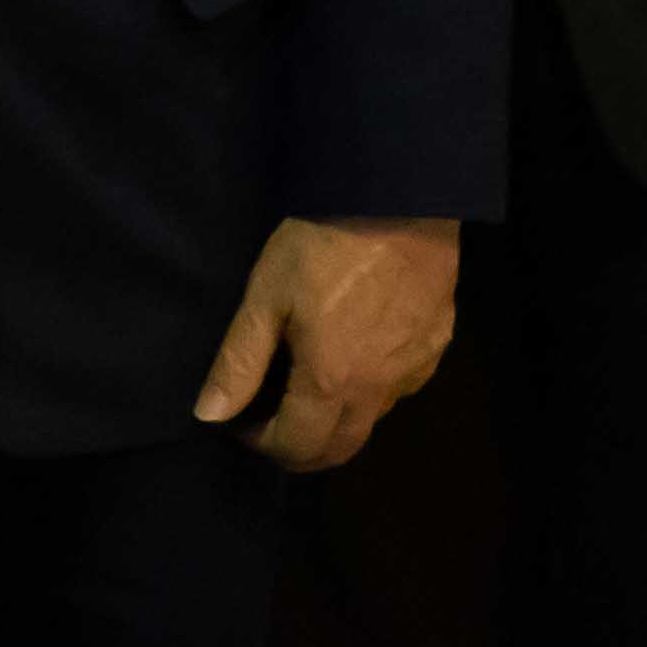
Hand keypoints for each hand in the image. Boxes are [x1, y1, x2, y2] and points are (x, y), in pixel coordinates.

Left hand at [190, 217, 460, 470]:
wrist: (399, 196)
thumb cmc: (323, 241)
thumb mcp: (266, 293)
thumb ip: (239, 361)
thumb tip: (209, 416)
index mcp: (331, 383)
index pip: (297, 449)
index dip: (261, 444)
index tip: (241, 420)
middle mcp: (378, 390)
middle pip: (339, 451)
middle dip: (300, 447)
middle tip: (271, 417)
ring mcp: (414, 369)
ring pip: (371, 420)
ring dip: (337, 418)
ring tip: (311, 379)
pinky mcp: (437, 345)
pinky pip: (401, 387)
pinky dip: (372, 388)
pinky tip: (357, 350)